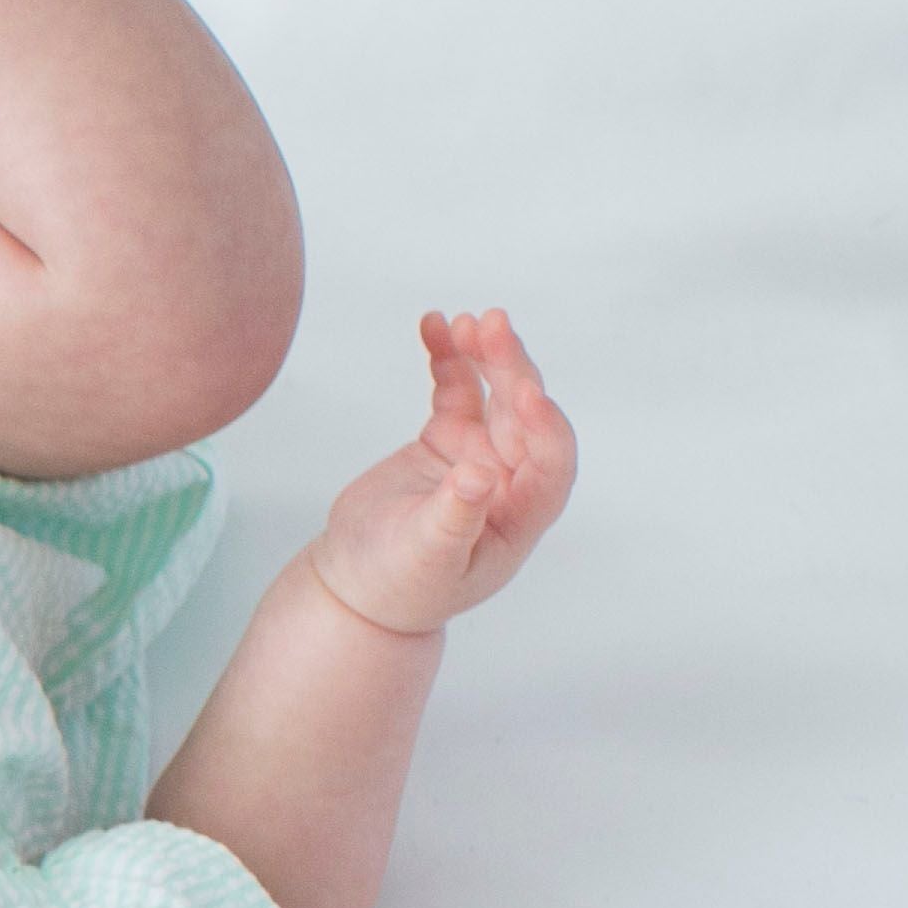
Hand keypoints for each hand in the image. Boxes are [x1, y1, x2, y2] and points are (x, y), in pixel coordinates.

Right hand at [309, 308, 577, 634]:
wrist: (357, 585)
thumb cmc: (398, 585)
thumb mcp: (427, 559)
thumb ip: (455, 519)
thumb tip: (478, 475)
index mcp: (523, 512)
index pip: (550, 459)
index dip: (544, 424)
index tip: (526, 391)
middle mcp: (512, 477)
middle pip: (525, 412)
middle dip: (511, 368)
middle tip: (491, 326)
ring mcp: (480, 453)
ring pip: (495, 392)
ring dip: (485, 354)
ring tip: (464, 322)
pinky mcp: (447, 440)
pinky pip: (455, 389)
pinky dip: (447, 358)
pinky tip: (434, 326)